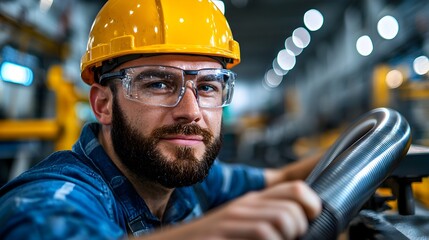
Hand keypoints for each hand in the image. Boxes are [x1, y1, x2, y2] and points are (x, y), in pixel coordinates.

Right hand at [143, 181, 321, 239]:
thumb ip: (264, 222)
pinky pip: (264, 233)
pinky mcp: (225, 229)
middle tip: (286, 239)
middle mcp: (245, 204)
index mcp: (253, 201)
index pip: (296, 189)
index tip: (309, 223)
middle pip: (295, 205)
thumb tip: (300, 227)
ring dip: (285, 237)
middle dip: (299, 229)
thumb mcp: (240, 227)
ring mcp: (234, 217)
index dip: (312, 205)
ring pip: (283, 219)